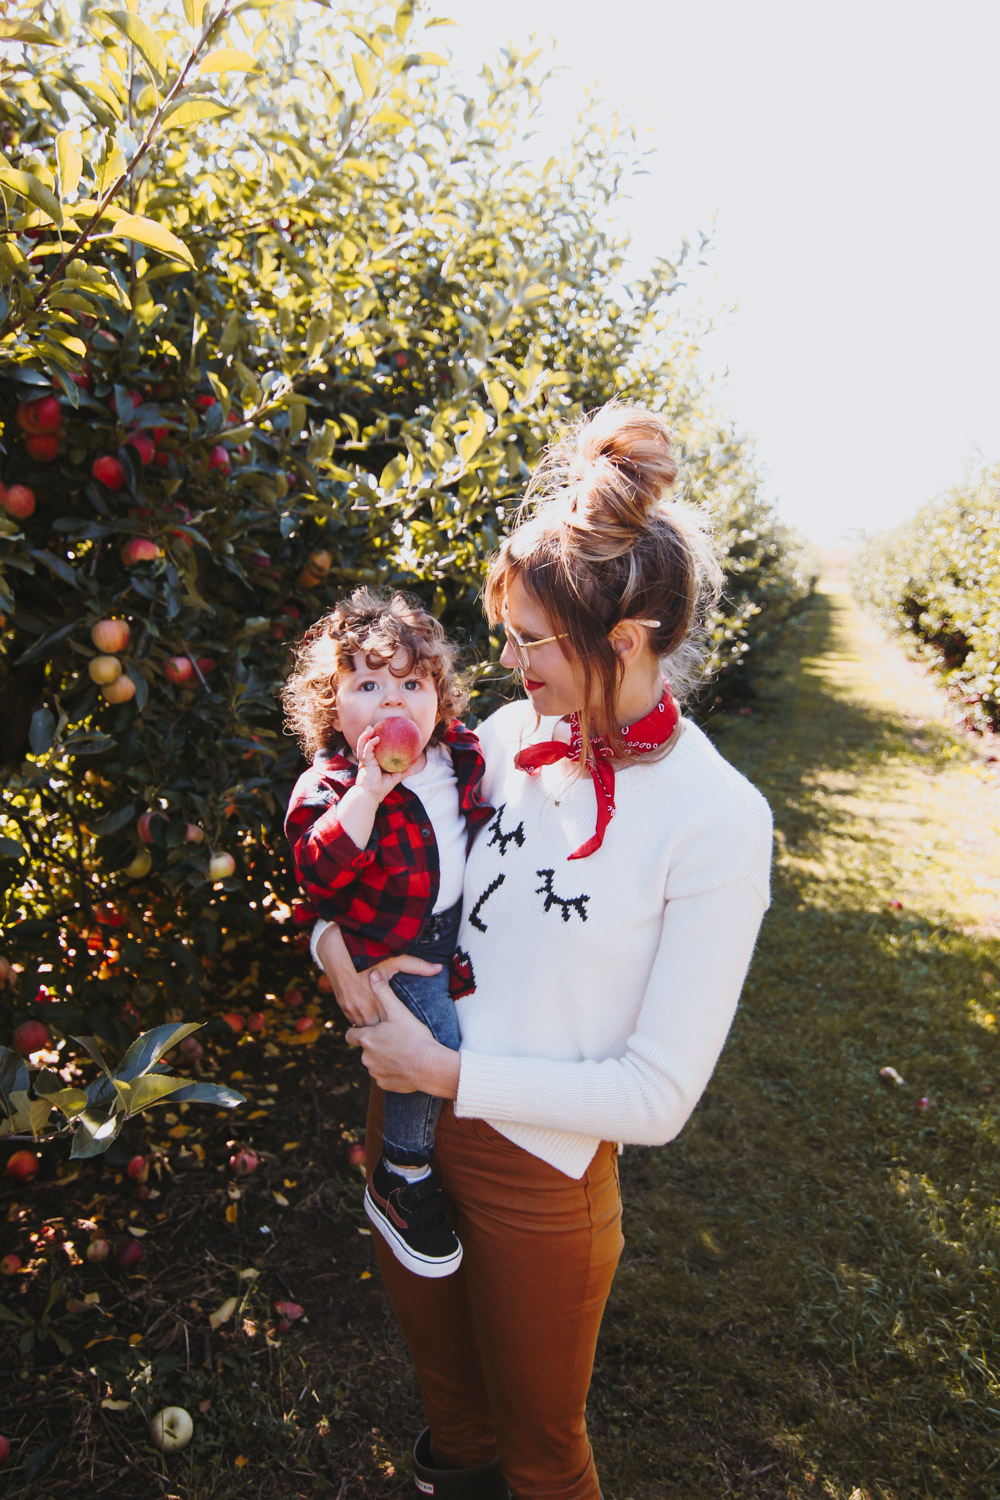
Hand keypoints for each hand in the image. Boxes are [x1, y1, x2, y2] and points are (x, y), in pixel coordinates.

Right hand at [337, 952, 443, 1027]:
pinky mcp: (343, 1009)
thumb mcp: (394, 961)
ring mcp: (352, 1011)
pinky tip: (371, 1021)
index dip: (399, 1027)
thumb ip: (416, 965)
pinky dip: (361, 1022)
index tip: (407, 1029)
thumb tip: (439, 968)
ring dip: (373, 1028)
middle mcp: (364, 1009)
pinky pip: (354, 1022)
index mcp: (378, 1001)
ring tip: (386, 1032)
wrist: (339, 956)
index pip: (390, 1024)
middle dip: (386, 1031)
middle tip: (398, 1034)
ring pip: (364, 1028)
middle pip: (377, 1029)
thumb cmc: (369, 958)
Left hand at [345, 972, 460, 1098]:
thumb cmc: (414, 1038)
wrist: (430, 1066)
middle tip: (393, 1039)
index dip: (359, 1030)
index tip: (372, 1029)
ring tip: (401, 1051)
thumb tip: (372, 974)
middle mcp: (366, 1058)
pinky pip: (383, 1076)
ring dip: (382, 1058)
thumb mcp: (399, 1012)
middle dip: (375, 1044)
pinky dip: (391, 1071)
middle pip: (364, 1049)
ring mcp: (374, 1073)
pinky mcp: (384, 1084)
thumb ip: (383, 992)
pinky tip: (404, 1064)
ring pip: (373, 1063)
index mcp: (366, 1039)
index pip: (350, 1035)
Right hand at [354, 724, 407, 803]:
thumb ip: (401, 773)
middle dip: (366, 735)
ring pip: (361, 745)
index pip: (369, 749)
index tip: (377, 733)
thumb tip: (412, 769)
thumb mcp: (393, 779)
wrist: (371, 795)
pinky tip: (377, 738)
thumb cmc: (380, 789)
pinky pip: (366, 750)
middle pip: (363, 744)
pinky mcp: (365, 762)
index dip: (371, 740)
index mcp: (371, 763)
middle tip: (372, 727)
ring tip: (371, 728)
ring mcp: (364, 761)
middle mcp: (366, 760)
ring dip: (365, 736)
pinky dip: (370, 743)